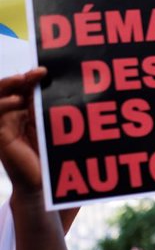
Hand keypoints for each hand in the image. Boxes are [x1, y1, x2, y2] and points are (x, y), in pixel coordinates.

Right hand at [0, 67, 45, 193]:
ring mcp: (3, 125)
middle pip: (7, 89)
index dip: (30, 77)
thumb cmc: (51, 153)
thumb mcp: (50, 125)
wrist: (46, 180)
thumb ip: (46, 107)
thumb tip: (53, 84)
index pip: (21, 87)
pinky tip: (17, 101)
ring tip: (24, 79)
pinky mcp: (0, 136)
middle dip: (21, 77)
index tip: (46, 69)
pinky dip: (4, 105)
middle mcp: (10, 115)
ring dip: (10, 85)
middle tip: (39, 71)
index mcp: (23, 110)